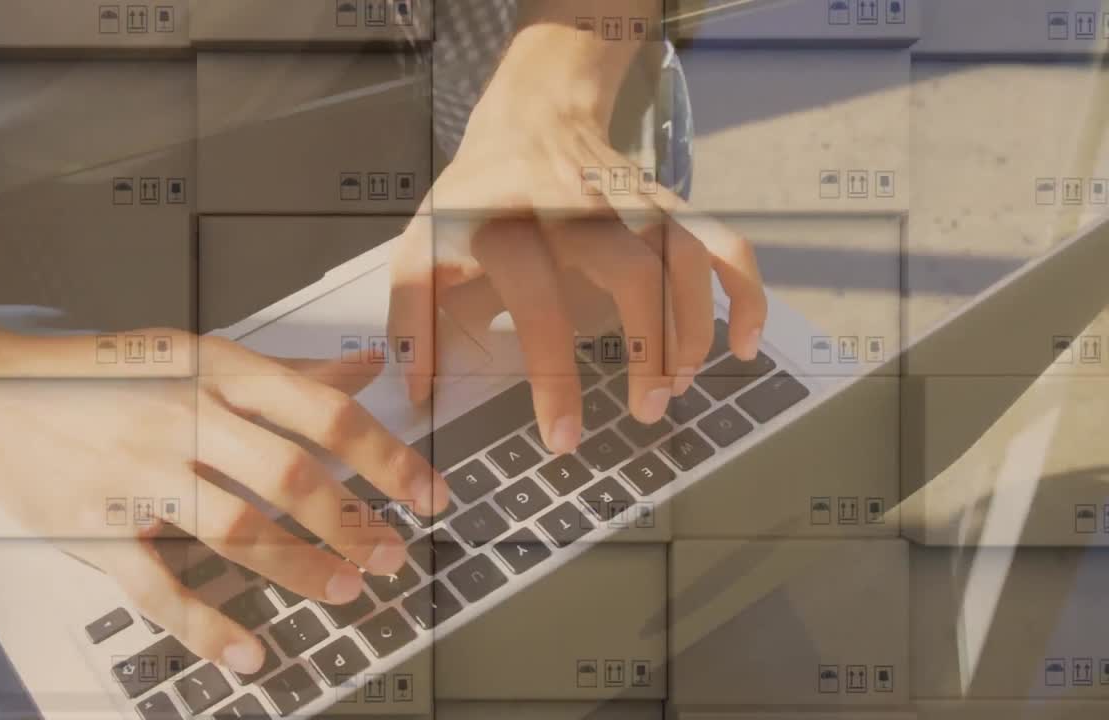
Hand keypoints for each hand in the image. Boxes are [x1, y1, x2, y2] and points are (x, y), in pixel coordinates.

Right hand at [0, 333, 447, 674]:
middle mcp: (182, 417)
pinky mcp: (98, 528)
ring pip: (236, 530)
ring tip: (346, 590)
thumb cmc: (101, 376)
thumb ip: (286, 369)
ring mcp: (138, 474)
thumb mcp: (196, 353)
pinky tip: (251, 650)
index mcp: (215, 369)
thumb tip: (366, 367)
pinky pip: (160, 586)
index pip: (323, 411)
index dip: (387, 456)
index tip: (428, 492)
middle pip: (289, 474)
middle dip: (354, 523)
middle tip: (392, 554)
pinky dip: (209, 626)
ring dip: (301, 568)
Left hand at [389, 30, 766, 455]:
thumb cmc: (474, 199)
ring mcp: (630, 201)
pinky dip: (744, 291)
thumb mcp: (422, 246)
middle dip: (647, 350)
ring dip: (692, 329)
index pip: (537, 304)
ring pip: (682, 259)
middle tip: (645, 412)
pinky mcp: (669, 204)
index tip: (563, 438)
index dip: (554, 376)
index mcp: (508, 223)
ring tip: (678, 387)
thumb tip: (416, 394)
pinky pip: (721, 241)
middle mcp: (576, 208)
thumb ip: (411, 318)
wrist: (528, 120)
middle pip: (630, 272)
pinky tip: (743, 342)